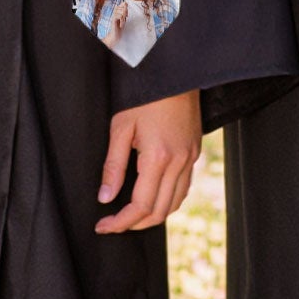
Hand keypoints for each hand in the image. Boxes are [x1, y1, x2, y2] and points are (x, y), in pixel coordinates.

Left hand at [95, 89, 202, 233]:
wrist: (175, 72)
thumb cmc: (145, 96)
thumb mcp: (121, 127)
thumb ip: (113, 166)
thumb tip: (105, 197)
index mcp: (158, 157)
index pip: (140, 206)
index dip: (120, 222)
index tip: (103, 225)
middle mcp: (179, 161)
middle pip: (159, 211)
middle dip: (135, 224)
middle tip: (113, 223)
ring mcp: (190, 157)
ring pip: (175, 202)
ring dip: (153, 215)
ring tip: (131, 215)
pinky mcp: (195, 151)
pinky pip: (184, 187)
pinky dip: (168, 200)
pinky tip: (153, 196)